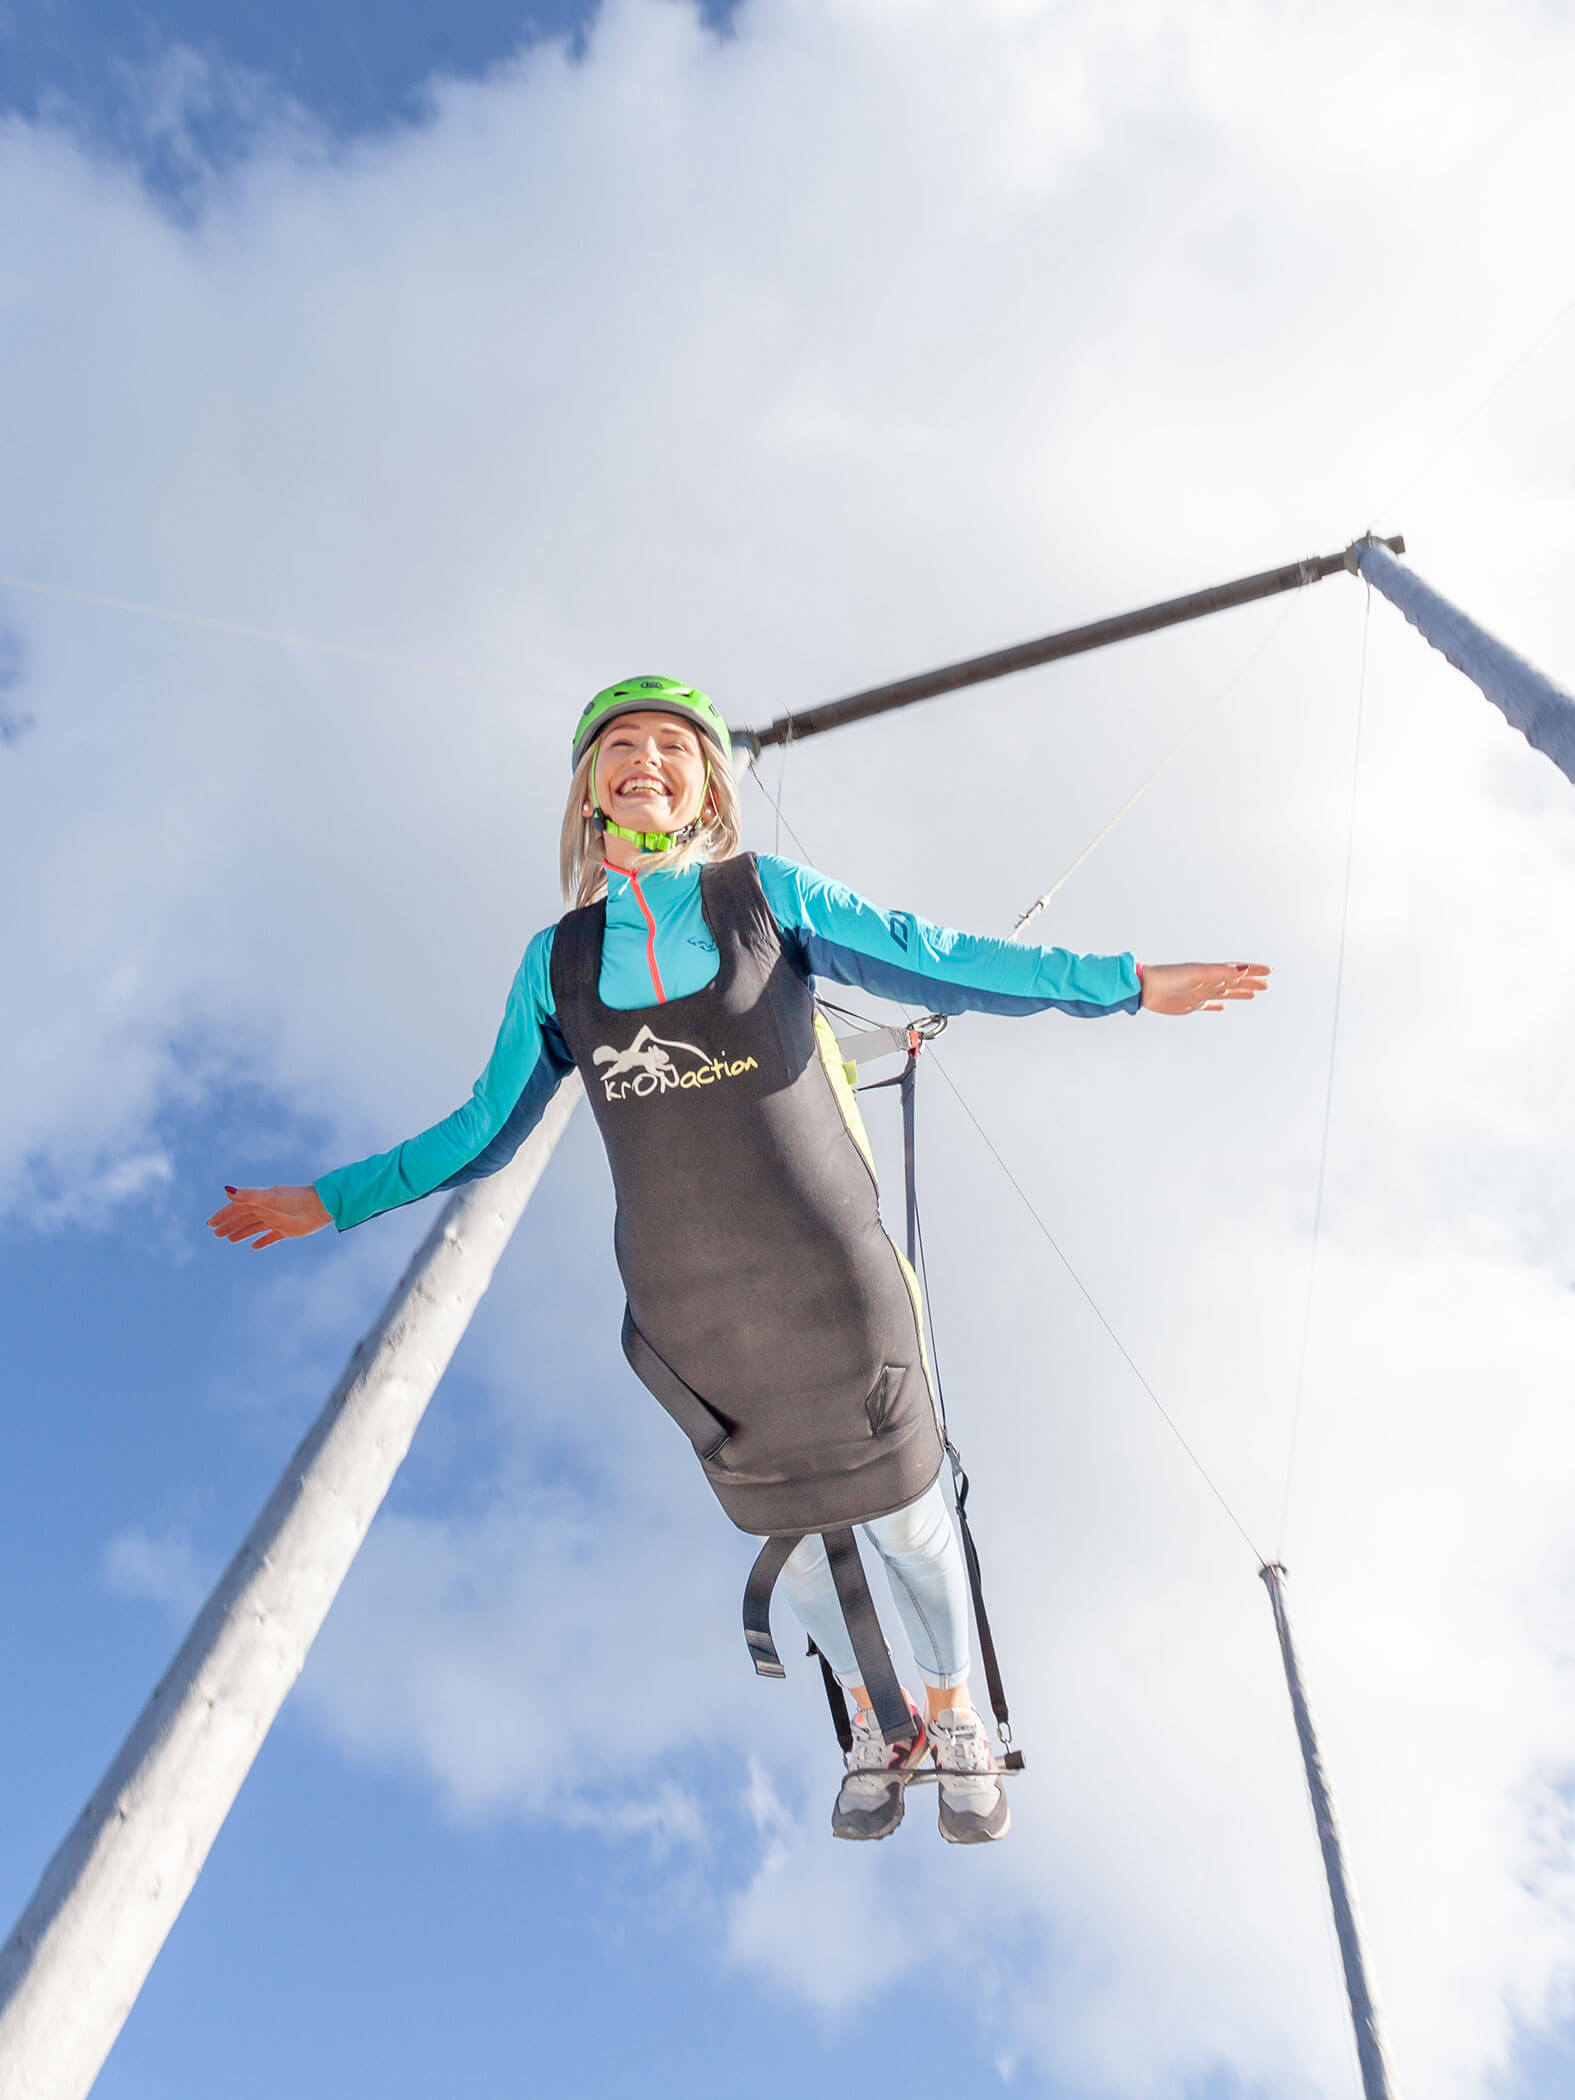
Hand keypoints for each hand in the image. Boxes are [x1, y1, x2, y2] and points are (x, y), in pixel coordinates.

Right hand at [207, 1183, 330, 1248]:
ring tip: (229, 1239)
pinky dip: (262, 1241)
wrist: (322, 1206)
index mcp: (260, 1200)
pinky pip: (271, 1236)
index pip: (236, 1208)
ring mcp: (277, 1219)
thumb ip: (248, 1195)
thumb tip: (225, 1190)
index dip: (223, 1215)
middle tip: (216, 1234)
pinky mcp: (288, 1230)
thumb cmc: (295, 1199)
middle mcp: (267, 1209)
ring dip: (241, 1232)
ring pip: (255, 1227)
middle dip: (229, 1224)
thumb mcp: (269, 1197)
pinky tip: (254, 1246)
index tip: (210, 1224)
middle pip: (244, 1218)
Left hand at [1140, 961, 1270, 1013]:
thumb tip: (1243, 969)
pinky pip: (1208, 1004)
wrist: (1147, 988)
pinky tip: (1223, 1006)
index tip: (1270, 970)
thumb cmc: (1171, 977)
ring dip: (1239, 992)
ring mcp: (1200, 993)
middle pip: (1234, 981)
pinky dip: (1217, 1005)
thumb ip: (1220, 972)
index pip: (1237, 970)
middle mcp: (1208, 982)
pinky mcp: (1190, 1004)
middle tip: (1268, 984)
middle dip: (1251, 981)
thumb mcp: (1198, 973)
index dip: (1253, 970)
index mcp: (1212, 972)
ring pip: (1225, 992)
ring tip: (1254, 993)